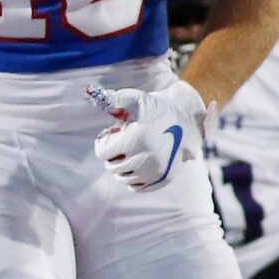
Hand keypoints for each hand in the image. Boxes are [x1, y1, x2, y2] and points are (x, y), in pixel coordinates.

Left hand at [87, 84, 208, 192]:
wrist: (187, 118)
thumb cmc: (158, 107)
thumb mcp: (137, 99)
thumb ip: (114, 98)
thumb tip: (90, 91)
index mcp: (135, 140)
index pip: (103, 153)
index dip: (104, 144)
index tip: (112, 137)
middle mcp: (146, 158)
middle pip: (112, 167)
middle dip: (112, 156)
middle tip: (120, 146)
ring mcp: (155, 170)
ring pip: (124, 178)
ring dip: (122, 168)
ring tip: (130, 155)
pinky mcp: (163, 178)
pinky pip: (137, 187)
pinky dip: (133, 179)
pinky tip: (137, 166)